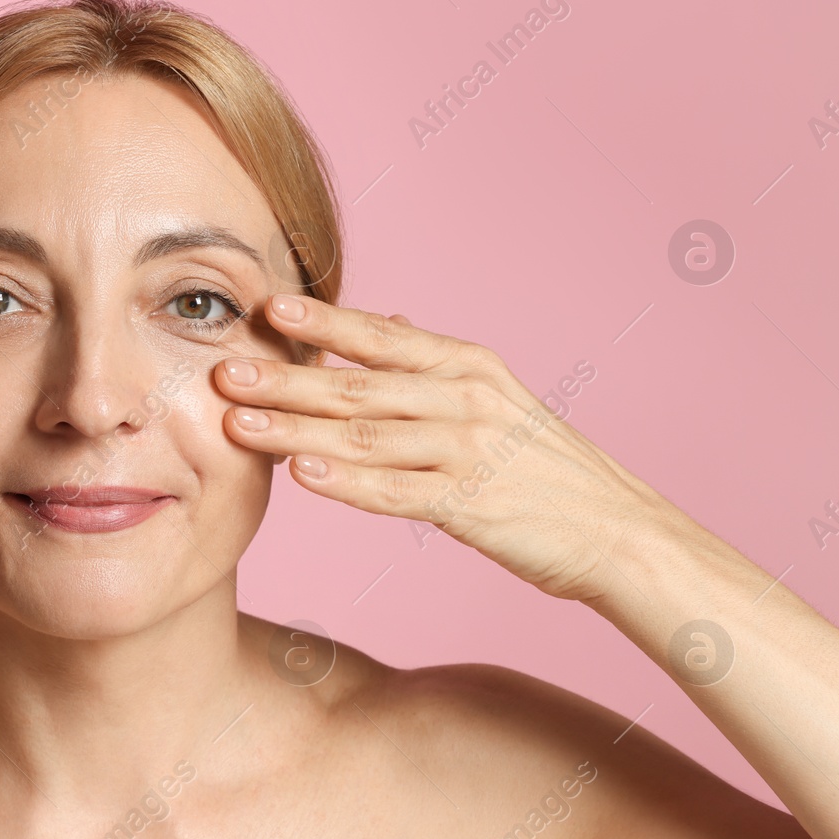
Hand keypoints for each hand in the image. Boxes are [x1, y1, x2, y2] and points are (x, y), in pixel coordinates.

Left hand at [215, 293, 685, 604]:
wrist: (617, 531)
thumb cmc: (546, 466)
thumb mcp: (497, 395)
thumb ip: (432, 363)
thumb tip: (383, 320)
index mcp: (468, 366)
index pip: (379, 338)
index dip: (321, 322)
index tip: (265, 307)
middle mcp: (465, 399)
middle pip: (357, 386)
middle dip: (284, 378)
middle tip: (221, 369)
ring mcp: (467, 451)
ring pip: (363, 437)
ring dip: (294, 430)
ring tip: (237, 424)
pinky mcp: (469, 505)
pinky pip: (394, 492)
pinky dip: (345, 484)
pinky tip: (300, 476)